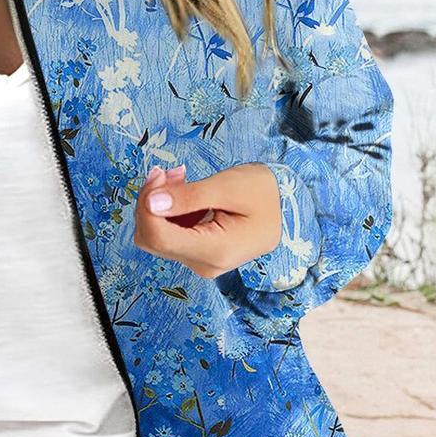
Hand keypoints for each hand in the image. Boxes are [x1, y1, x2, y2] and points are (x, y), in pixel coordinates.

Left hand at [133, 162, 281, 278]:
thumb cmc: (265, 194)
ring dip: (159, 205)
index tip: (159, 175)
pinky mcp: (198, 255)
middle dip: (151, 202)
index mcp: (215, 251)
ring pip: (157, 236)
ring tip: (181, 177)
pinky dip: (169, 212)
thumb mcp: (228, 186)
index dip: (147, 205)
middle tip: (169, 172)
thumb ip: (189, 196)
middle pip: (152, 238)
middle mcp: (204, 264)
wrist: (288, 208)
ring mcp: (200, 262)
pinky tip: (185, 191)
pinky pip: (170, 235)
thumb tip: (150, 203)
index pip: (158, 236)